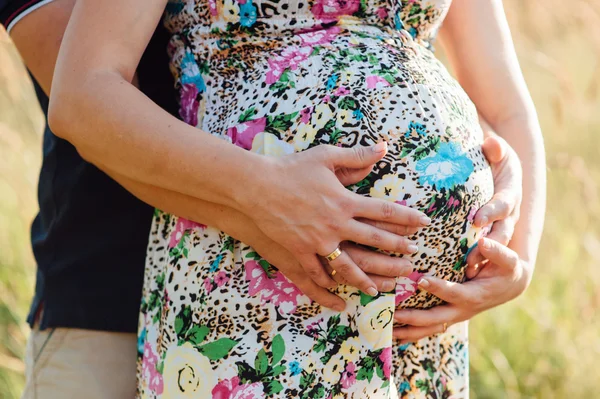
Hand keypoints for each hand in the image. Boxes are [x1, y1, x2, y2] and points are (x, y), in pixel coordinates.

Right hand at [243, 142, 430, 297]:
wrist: (257, 185)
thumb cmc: (291, 168)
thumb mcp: (325, 156)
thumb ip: (356, 155)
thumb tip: (383, 147)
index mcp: (345, 200)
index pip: (384, 211)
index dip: (407, 217)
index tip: (424, 223)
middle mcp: (336, 224)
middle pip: (374, 239)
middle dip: (396, 248)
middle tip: (412, 256)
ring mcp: (318, 241)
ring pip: (349, 266)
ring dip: (367, 279)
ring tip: (381, 289)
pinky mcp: (300, 251)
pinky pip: (317, 274)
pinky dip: (328, 287)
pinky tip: (338, 296)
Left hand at [392, 237, 531, 342]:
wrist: (510, 285)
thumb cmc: (507, 269)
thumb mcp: (509, 260)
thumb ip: (497, 252)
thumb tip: (483, 243)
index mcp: (475, 295)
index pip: (454, 293)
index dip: (439, 288)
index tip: (421, 280)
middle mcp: (462, 310)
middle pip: (436, 319)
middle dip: (414, 319)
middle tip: (393, 313)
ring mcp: (454, 315)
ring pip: (429, 328)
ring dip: (408, 332)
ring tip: (386, 330)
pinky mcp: (448, 316)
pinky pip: (428, 327)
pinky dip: (411, 332)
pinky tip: (392, 331)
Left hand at [468, 131, 522, 277]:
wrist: (501, 177)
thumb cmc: (497, 162)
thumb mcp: (500, 153)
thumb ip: (496, 148)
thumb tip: (491, 142)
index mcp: (510, 195)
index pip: (503, 205)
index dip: (492, 212)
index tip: (477, 219)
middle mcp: (508, 217)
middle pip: (501, 235)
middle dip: (486, 247)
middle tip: (470, 257)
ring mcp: (501, 230)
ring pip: (495, 251)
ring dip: (480, 261)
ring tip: (465, 271)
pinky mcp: (490, 240)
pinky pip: (485, 256)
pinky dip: (475, 266)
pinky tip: (458, 275)